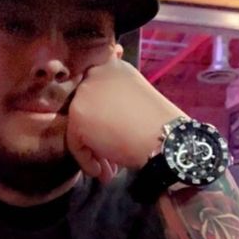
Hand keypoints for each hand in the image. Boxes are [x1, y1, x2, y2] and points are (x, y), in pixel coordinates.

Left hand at [67, 54, 186, 183]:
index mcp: (112, 67)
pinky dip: (87, 161)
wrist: (163, 137)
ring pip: (79, 129)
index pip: (94, 91)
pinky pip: (75, 144)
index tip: (110, 131)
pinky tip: (102, 172)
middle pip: (85, 111)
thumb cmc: (158, 123)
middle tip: (110, 158)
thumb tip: (99, 119)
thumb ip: (114, 100)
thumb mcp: (134, 98)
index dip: (100, 114)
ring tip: (108, 170)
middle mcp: (94, 75)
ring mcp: (83, 95)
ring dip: (93, 151)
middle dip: (97, 136)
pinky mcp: (76, 117)